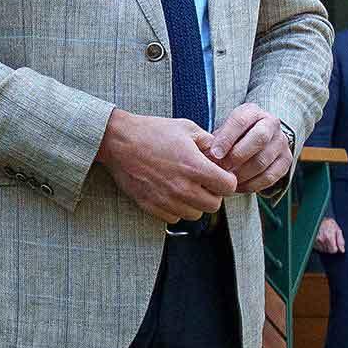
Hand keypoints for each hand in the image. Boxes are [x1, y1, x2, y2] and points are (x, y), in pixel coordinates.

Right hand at [100, 109, 237, 222]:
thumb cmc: (152, 132)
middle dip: (213, 194)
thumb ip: (209, 143)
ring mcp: (167, 200)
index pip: (228, 187)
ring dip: (195, 203)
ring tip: (186, 187)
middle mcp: (183, 188)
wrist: (119, 141)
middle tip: (204, 182)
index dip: (227, 180)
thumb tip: (221, 155)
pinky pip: (175, 218)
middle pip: (214, 205)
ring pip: (195, 215)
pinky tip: (171, 193)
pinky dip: (177, 209)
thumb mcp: (186, 128)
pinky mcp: (152, 207)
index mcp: (195, 167)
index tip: (221, 175)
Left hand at [205, 103, 295, 194]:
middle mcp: (271, 123)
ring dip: (243, 174)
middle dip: (238, 156)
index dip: (227, 138)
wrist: (260, 140)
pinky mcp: (286, 160)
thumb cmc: (235, 137)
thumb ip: (216, 141)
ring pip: (263, 160)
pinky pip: (270, 176)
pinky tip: (240, 187)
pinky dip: (252, 185)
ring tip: (228, 181)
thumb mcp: (225, 131)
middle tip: (222, 169)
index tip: (214, 155)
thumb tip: (208, 158)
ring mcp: (281, 142)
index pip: (241, 121)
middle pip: (259, 138)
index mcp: (253, 112)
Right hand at [314, 217, 345, 256]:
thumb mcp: (337, 229)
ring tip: (325, 239)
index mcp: (329, 237)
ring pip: (323, 250)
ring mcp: (315, 241)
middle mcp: (321, 240)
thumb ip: (340, 241)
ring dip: (325, 247)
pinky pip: (318, 249)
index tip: (335, 244)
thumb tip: (342, 250)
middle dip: (330, 247)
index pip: (334, 250)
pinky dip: (320, 246)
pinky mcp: (312, 242)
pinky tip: (321, 240)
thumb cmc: (328, 223)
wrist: (318, 218)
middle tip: (330, 240)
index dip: (336, 248)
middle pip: (328, 251)